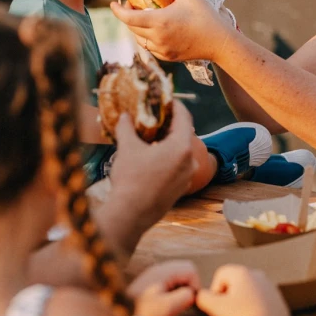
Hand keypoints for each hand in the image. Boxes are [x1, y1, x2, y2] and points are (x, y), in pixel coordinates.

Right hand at [106, 105, 196, 228]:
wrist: (130, 215)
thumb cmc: (131, 179)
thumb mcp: (127, 148)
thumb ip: (127, 127)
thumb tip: (126, 116)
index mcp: (181, 147)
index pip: (184, 117)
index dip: (175, 105)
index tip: (167, 99)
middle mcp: (190, 161)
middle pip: (184, 135)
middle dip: (169, 125)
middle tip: (155, 117)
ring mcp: (187, 177)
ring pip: (181, 153)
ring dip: (168, 143)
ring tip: (151, 138)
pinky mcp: (181, 189)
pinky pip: (178, 167)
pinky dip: (168, 159)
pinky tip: (152, 159)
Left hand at [111, 0, 233, 62]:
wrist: (219, 42)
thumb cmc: (205, 16)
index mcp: (159, 22)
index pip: (128, 18)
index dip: (118, 11)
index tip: (113, 4)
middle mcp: (157, 38)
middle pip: (132, 28)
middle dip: (128, 17)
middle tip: (131, 6)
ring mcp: (162, 49)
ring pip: (140, 39)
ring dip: (137, 29)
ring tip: (143, 17)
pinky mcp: (168, 56)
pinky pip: (150, 47)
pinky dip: (147, 38)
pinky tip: (155, 30)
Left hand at [130, 260, 199, 315]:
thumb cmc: (143, 313)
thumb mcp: (167, 308)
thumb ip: (184, 297)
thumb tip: (192, 293)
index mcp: (163, 272)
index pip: (190, 269)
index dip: (195, 284)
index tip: (191, 300)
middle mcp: (158, 269)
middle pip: (184, 269)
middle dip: (189, 284)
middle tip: (185, 301)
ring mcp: (153, 274)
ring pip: (177, 274)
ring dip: (181, 287)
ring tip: (175, 303)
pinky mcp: (150, 281)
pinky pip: (169, 279)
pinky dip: (173, 289)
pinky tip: (166, 302)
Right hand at [196, 265, 290, 315]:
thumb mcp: (215, 308)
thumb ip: (203, 298)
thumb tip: (201, 295)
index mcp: (244, 273)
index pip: (221, 274)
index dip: (214, 291)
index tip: (217, 308)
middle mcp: (259, 276)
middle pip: (235, 285)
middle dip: (227, 302)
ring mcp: (271, 289)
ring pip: (247, 295)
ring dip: (238, 308)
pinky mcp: (278, 303)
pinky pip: (260, 304)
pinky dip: (252, 313)